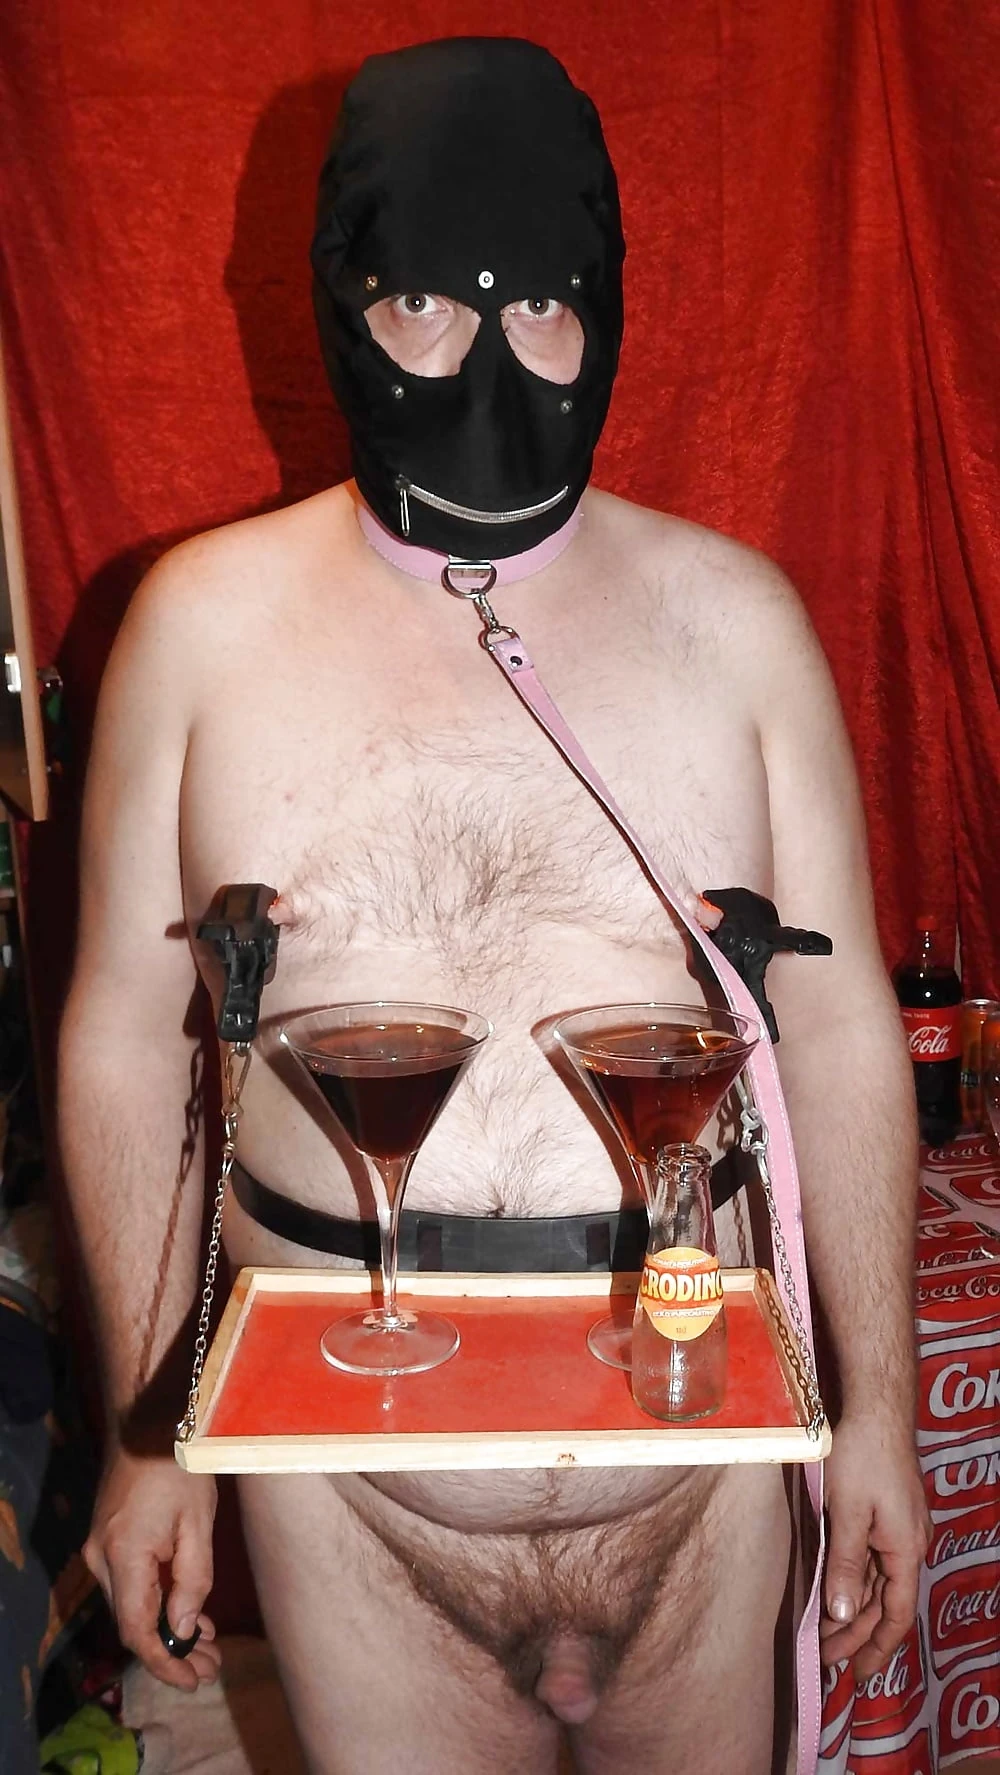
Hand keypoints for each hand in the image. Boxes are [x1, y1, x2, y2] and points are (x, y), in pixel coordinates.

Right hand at [84, 1446, 220, 1689]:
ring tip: (208, 1647)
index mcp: (123, 1557)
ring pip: (132, 1607)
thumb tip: (183, 1630)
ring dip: (167, 1629)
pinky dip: (158, 1604)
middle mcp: (102, 1559)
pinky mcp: (108, 1540)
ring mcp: (101, 1550)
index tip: (193, 1681)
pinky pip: (131, 1585)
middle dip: (173, 1651)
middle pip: (132, 1623)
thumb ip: (192, 1581)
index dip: (165, 1663)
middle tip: (211, 1668)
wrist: (148, 1422)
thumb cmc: (180, 1467)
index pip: (136, 1631)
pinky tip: (189, 1615)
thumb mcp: (197, 1524)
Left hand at [819, 1412, 930, 1681]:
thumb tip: (840, 1614)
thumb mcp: (847, 1513)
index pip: (896, 1615)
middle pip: (885, 1603)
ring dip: (854, 1609)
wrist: (877, 1408)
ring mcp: (900, 1529)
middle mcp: (909, 1545)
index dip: (877, 1647)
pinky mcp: (888, 1513)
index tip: (858, 1674)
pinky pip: (874, 1559)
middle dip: (857, 1634)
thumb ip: (844, 1564)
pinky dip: (856, 1580)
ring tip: (826, 1633)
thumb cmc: (862, 1457)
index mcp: (904, 1551)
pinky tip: (837, 1589)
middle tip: (826, 1659)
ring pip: (878, 1582)